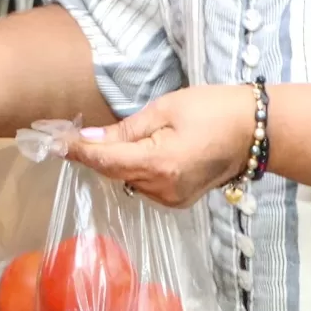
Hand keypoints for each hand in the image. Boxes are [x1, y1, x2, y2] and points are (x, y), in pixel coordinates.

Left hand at [62, 85, 255, 207]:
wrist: (257, 131)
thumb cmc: (214, 109)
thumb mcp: (165, 109)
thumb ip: (126, 129)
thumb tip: (90, 139)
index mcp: (159, 164)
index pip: (105, 161)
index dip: (77, 151)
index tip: (54, 143)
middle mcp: (162, 189)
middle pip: (114, 172)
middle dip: (93, 154)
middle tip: (69, 137)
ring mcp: (172, 199)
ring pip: (127, 180)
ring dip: (115, 162)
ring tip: (108, 141)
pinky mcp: (179, 201)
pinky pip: (144, 185)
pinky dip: (134, 170)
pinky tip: (135, 153)